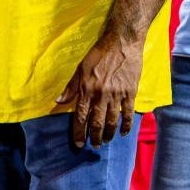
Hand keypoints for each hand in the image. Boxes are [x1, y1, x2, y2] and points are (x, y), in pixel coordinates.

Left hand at [56, 33, 142, 147]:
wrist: (121, 43)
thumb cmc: (99, 54)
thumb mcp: (81, 68)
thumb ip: (71, 87)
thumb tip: (59, 101)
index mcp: (87, 89)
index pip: (81, 116)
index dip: (79, 132)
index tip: (78, 144)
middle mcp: (100, 94)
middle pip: (97, 122)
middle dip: (94, 137)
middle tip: (94, 146)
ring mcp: (116, 94)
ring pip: (112, 121)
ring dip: (108, 134)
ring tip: (106, 141)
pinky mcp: (130, 92)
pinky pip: (127, 113)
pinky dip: (126, 125)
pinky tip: (123, 132)